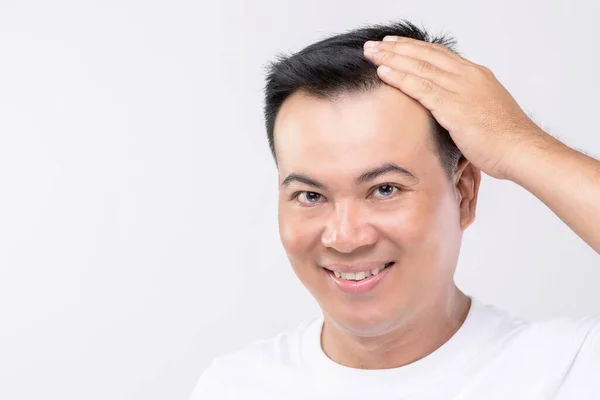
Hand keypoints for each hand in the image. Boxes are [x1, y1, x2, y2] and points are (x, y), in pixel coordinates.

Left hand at [363, 36, 549, 179]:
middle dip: (397, 48)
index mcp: (475, 75)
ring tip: (371, 53)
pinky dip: (399, 78)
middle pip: (425, 55)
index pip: (438, 54)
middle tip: (375, 44)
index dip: (414, 48)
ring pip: (419, 66)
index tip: (395, 44)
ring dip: (391, 58)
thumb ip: (465, 104)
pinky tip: (383, 72)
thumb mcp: (485, 112)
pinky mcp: (452, 106)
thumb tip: (450, 110)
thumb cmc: (505, 138)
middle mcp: (467, 76)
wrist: (520, 149)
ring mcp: (459, 89)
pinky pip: (420, 87)